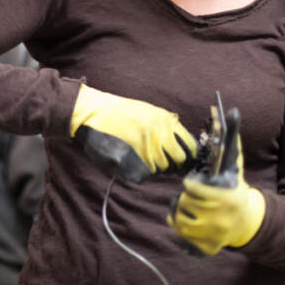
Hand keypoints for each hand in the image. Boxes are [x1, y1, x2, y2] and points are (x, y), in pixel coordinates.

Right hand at [70, 84, 195, 181]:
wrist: (94, 112)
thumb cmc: (120, 112)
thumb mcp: (149, 111)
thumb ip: (166, 126)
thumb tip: (182, 144)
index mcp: (165, 121)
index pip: (190, 144)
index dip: (189, 155)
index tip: (185, 159)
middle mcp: (159, 133)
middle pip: (180, 160)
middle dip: (175, 165)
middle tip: (165, 163)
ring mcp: (146, 147)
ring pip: (163, 168)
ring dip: (157, 168)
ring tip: (144, 159)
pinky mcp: (132, 158)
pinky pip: (146, 173)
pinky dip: (143, 172)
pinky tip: (135, 162)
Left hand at [168, 138, 265, 254]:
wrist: (247, 222)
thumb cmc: (236, 188)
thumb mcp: (235, 166)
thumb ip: (231, 141)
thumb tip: (231, 111)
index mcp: (224, 198)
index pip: (191, 188)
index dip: (191, 184)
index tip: (196, 183)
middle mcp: (218, 219)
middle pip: (184, 203)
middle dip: (188, 197)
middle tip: (197, 197)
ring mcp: (211, 235)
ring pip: (179, 219)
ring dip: (181, 211)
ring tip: (193, 207)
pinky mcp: (206, 246)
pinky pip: (180, 234)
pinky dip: (180, 226)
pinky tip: (191, 219)